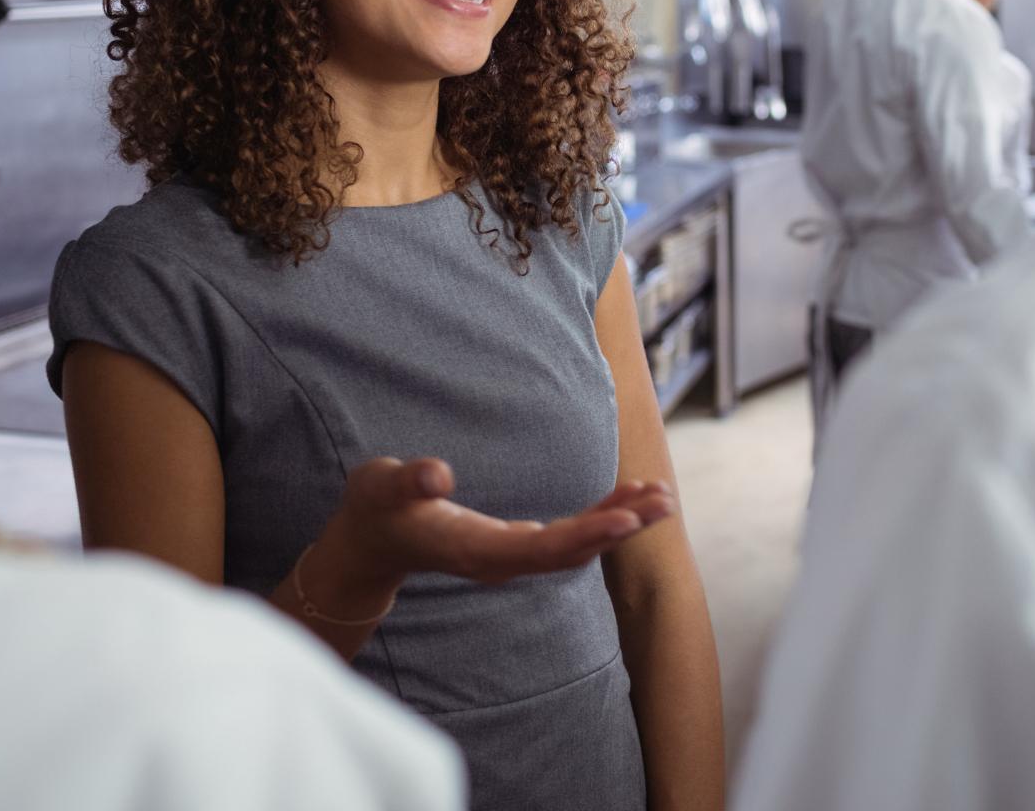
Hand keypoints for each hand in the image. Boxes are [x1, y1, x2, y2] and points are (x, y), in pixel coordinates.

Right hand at [318, 457, 676, 592]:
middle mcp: (500, 560)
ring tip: (662, 498)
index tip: (627, 520)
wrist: (369, 543)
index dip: (586, 535)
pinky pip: (568, 537)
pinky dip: (601, 519)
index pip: (540, 548)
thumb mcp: (380, 486)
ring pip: (576, 547)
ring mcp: (511, 556)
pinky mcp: (516, 544)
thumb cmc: (375, 509)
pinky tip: (628, 500)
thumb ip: (408, 481)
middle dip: (619, 528)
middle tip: (664, 502)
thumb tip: (439, 473)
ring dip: (619, 524)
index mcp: (474, 549)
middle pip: (571, 551)